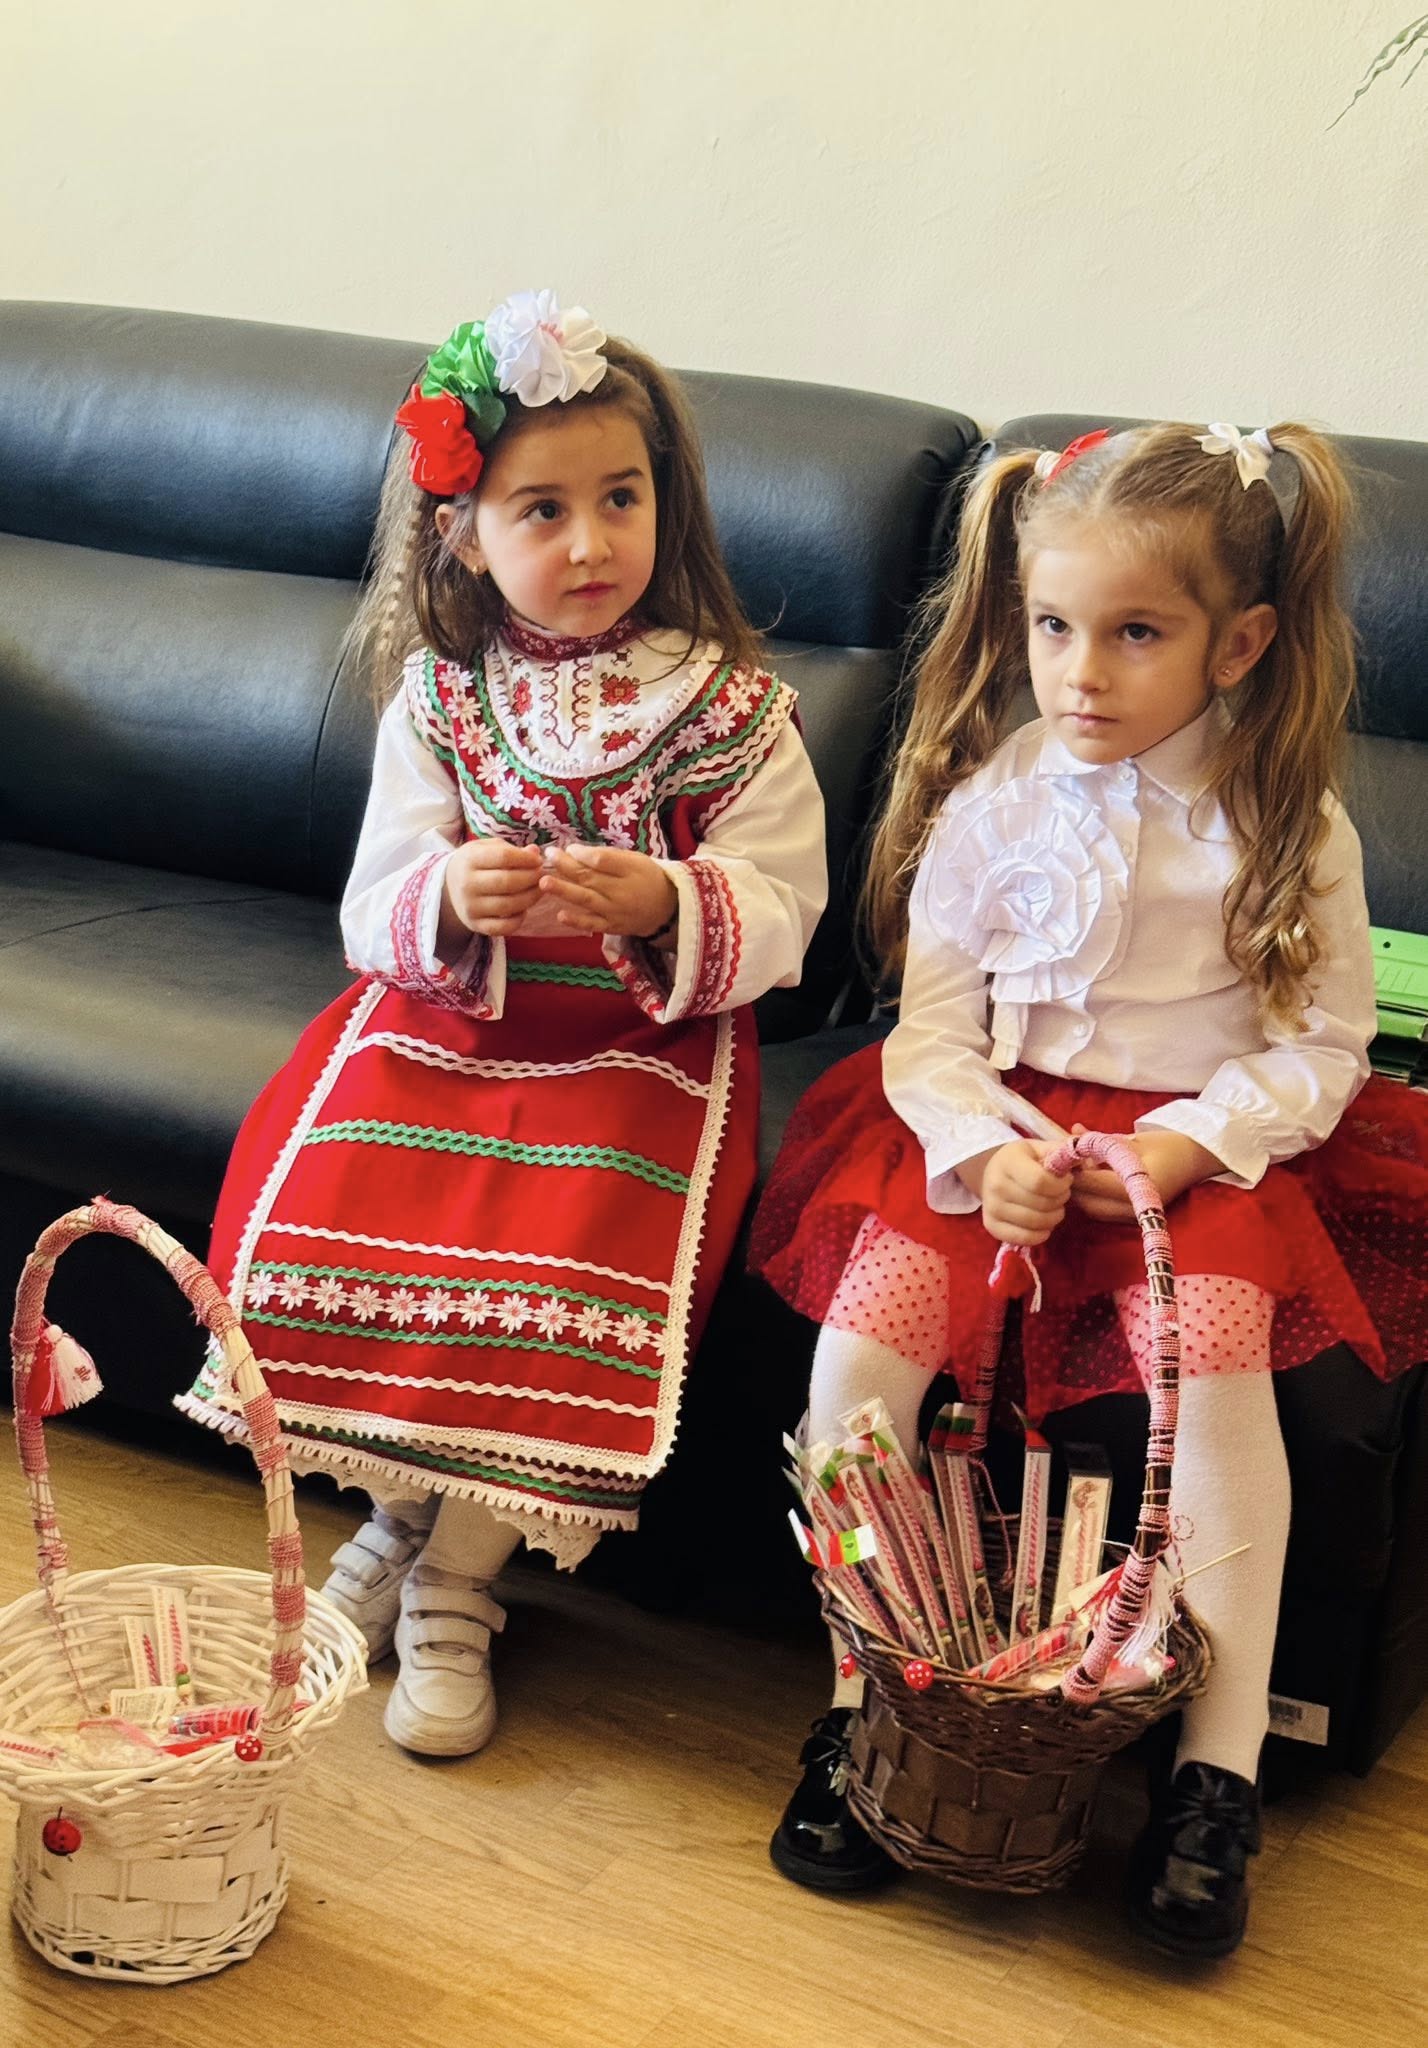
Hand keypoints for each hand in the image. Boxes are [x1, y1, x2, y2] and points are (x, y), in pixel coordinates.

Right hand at [439, 839, 542, 944]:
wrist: (448, 886)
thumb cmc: (475, 863)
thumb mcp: (487, 849)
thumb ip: (511, 850)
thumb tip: (535, 853)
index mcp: (469, 859)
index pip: (503, 857)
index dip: (526, 859)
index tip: (538, 860)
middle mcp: (467, 884)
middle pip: (508, 882)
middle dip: (532, 878)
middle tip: (543, 876)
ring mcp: (470, 907)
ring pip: (509, 905)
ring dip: (531, 897)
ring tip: (539, 890)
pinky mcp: (475, 925)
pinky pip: (503, 927)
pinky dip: (519, 919)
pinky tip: (524, 908)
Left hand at [538, 846, 677, 940]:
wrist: (666, 908)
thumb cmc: (646, 878)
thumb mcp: (635, 860)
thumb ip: (608, 856)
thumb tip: (576, 852)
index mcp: (630, 869)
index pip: (602, 860)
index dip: (583, 853)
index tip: (570, 847)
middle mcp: (622, 891)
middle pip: (589, 877)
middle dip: (565, 866)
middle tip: (548, 855)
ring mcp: (615, 911)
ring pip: (586, 899)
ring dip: (563, 890)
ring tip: (544, 882)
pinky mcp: (611, 926)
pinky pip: (592, 924)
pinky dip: (576, 921)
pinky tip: (560, 915)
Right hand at [956, 1140, 1071, 1246]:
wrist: (992, 1173)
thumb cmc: (1023, 1159)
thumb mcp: (1040, 1148)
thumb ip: (1062, 1151)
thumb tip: (1083, 1158)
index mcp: (1008, 1161)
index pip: (1041, 1182)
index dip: (1061, 1185)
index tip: (1066, 1180)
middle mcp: (996, 1185)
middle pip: (1042, 1204)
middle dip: (1060, 1200)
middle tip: (1061, 1193)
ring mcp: (991, 1208)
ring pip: (1036, 1223)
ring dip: (1054, 1217)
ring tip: (1054, 1206)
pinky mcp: (992, 1227)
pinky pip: (1025, 1238)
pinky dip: (1041, 1233)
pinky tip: (1044, 1222)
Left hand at [1068, 1127, 1222, 1221]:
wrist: (1197, 1159)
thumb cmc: (1168, 1145)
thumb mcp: (1131, 1140)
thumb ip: (1099, 1140)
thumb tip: (1073, 1133)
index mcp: (1136, 1187)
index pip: (1090, 1183)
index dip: (1070, 1169)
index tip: (1060, 1153)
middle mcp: (1134, 1208)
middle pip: (1086, 1203)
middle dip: (1072, 1183)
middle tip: (1067, 1161)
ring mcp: (1134, 1216)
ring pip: (1092, 1209)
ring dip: (1081, 1191)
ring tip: (1081, 1167)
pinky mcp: (1133, 1217)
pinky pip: (1102, 1210)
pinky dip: (1092, 1195)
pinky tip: (1094, 1176)